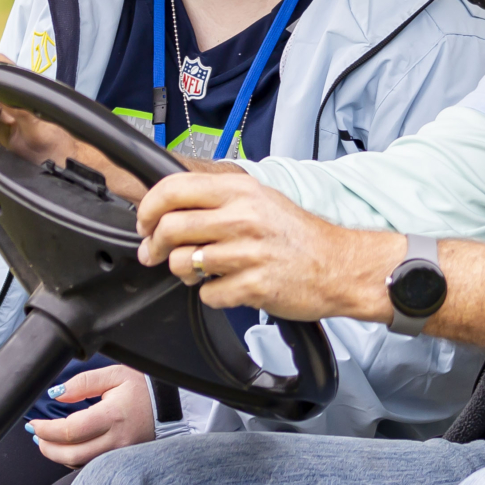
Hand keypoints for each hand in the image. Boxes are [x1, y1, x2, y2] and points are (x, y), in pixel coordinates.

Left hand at [26, 364, 157, 465]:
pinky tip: (67, 448)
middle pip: (72, 454)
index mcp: (113, 415)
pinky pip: (92, 466)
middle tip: (36, 436)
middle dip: (48, 447)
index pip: (71, 430)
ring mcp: (122, 454)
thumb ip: (83, 383)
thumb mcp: (115, 375)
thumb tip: (56, 394)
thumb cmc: (144, 388)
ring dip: (59, 455)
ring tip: (47, 442)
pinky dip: (75, 460)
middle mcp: (118, 440)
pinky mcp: (123, 461)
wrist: (172, 406)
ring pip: (81, 464)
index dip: (47, 430)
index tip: (34, 424)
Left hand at [135, 169, 395, 325]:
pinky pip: (208, 295)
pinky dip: (212, 295)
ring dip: (184, 272)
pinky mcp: (254, 286)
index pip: (173, 189)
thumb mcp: (260, 200)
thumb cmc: (298, 236)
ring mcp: (248, 253)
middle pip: (171, 228)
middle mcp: (243, 218)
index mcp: (240, 192)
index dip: (148, 208)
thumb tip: (169, 206)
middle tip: (155, 254)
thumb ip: (217, 199)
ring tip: (200, 270)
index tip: (144, 223)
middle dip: (154, 246)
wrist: (340, 266)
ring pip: (183, 263)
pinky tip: (227, 287)